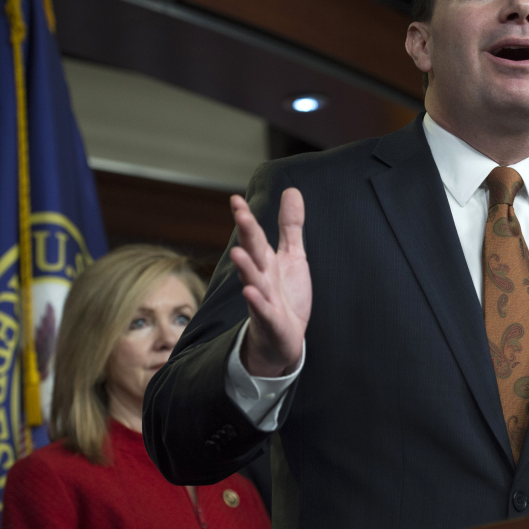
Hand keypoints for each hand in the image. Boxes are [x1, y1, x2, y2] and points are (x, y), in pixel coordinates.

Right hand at [229, 188, 311, 377]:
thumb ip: (290, 226)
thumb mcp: (293, 256)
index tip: (235, 199)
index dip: (246, 218)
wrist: (284, 338)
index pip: (254, 236)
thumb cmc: (286, 296)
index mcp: (267, 261)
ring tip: (237, 253)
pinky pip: (263, 311)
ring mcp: (264, 300)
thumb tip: (291, 190)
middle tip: (241, 214)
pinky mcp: (271, 321)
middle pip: (253, 253)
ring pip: (253, 281)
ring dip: (245, 268)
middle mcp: (262, 278)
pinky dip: (256, 302)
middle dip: (246, 235)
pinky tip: (249, 292)